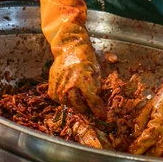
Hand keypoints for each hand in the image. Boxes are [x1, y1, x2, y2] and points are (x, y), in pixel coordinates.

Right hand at [39, 0, 106, 117]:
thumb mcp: (98, 66)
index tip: (102, 116)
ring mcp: (60, 84)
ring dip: (74, 104)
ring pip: (67, 103)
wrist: (69, 45)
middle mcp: (71, 84)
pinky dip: (62, 99)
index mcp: (84, 80)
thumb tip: (110, 79)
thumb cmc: (85, 55)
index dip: (98, 110)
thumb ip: (100, 79)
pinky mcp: (52, 83)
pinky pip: (56, 98)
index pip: (92, 101)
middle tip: (90, 108)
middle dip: (86, 109)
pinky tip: (68, 94)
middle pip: (79, 106)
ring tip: (79, 100)